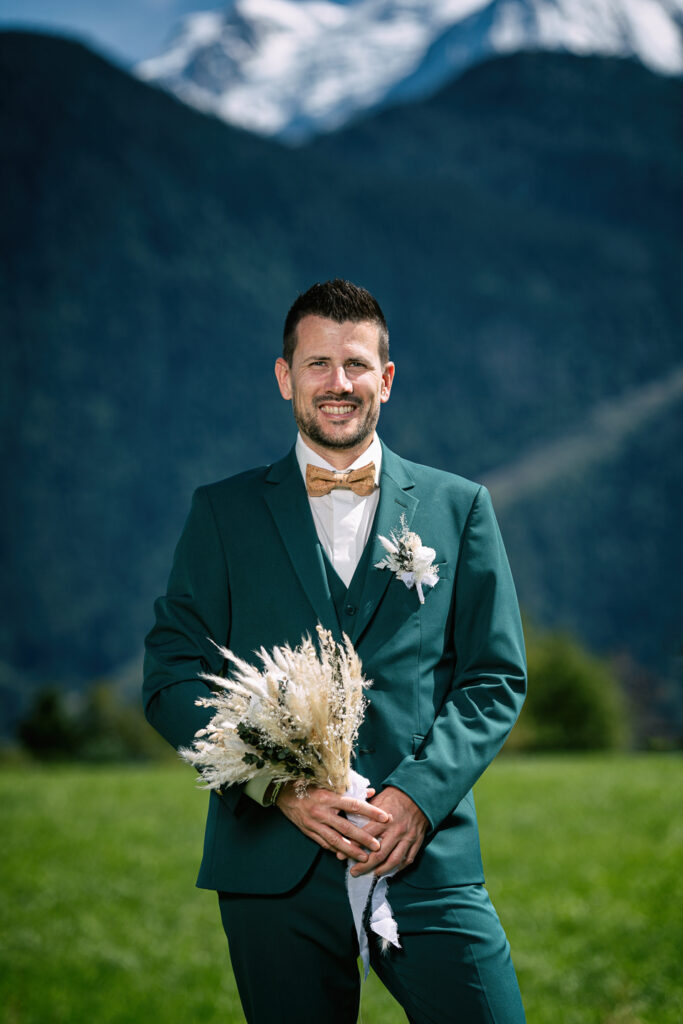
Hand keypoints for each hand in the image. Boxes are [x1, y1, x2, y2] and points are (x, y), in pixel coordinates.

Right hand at [275, 783, 391, 862]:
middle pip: (346, 827)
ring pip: (335, 840)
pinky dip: (335, 850)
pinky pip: (324, 843)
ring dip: (351, 850)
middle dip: (363, 838)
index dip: (371, 812)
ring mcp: (313, 824)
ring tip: (364, 857)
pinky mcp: (308, 832)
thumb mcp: (328, 781)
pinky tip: (345, 855)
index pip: (354, 805)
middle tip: (377, 845)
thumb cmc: (308, 784)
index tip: (385, 817)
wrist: (283, 792)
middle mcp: (321, 811)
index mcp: (327, 796)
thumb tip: (371, 792)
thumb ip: (351, 787)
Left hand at [349, 786, 427, 877]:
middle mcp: (395, 831)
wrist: (419, 794)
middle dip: (364, 866)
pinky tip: (390, 871)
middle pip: (378, 854)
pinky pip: (407, 860)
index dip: (352, 847)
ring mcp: (407, 838)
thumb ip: (365, 812)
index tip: (341, 856)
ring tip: (372, 874)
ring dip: (381, 870)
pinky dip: (398, 868)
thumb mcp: (378, 800)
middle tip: (354, 872)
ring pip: (393, 860)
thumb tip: (349, 822)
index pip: (365, 837)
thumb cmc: (395, 796)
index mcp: (384, 820)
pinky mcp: (416, 842)